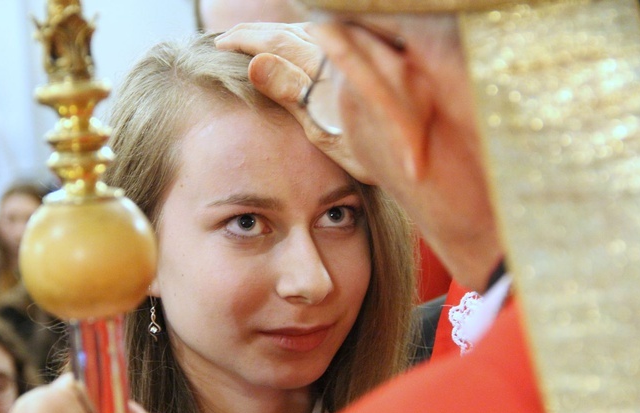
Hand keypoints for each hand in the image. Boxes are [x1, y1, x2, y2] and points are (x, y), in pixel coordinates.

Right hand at [215, 22, 372, 183]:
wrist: (419, 155)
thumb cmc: (370, 152)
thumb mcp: (324, 131)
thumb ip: (291, 93)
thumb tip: (256, 63)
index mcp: (322, 65)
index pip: (274, 41)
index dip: (245, 41)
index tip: (221, 44)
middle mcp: (337, 53)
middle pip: (286, 31)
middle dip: (254, 33)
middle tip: (227, 38)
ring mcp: (349, 56)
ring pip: (304, 32)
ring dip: (275, 33)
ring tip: (253, 39)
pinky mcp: (359, 64)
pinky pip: (322, 41)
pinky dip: (298, 40)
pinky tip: (293, 48)